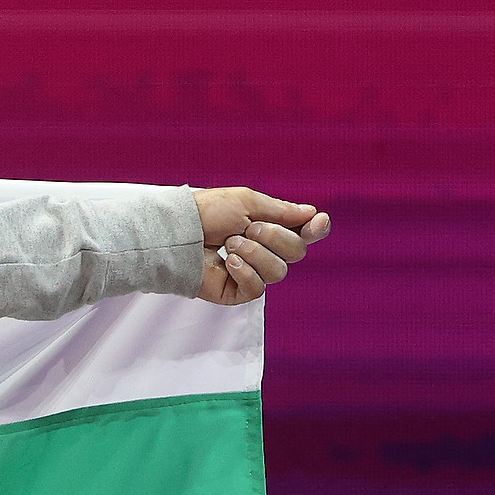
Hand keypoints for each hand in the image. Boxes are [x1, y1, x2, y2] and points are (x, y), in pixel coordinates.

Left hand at [191, 188, 327, 304]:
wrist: (176, 231)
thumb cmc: (206, 212)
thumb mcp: (246, 202)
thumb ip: (281, 210)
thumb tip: (312, 214)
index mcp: (269, 228)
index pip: (304, 234)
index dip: (316, 230)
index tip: (318, 222)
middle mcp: (265, 252)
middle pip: (297, 252)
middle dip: (274, 237)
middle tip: (246, 228)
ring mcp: (252, 273)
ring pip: (279, 272)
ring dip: (254, 254)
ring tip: (228, 245)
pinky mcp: (236, 292)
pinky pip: (258, 289)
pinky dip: (245, 273)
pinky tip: (228, 264)